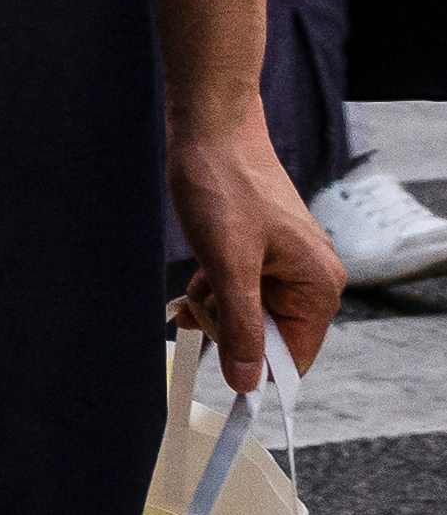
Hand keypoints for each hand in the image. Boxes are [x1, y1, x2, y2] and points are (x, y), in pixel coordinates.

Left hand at [166, 115, 341, 389]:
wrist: (210, 130)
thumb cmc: (222, 188)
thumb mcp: (227, 265)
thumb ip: (240, 326)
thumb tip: (246, 383)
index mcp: (319, 286)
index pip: (294, 355)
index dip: (256, 367)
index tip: (219, 370)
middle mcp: (312, 279)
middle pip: (267, 337)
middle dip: (227, 325)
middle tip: (201, 297)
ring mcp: (287, 265)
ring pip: (246, 315)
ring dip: (214, 305)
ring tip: (197, 277)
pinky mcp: (262, 253)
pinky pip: (238, 292)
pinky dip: (213, 290)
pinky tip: (195, 278)